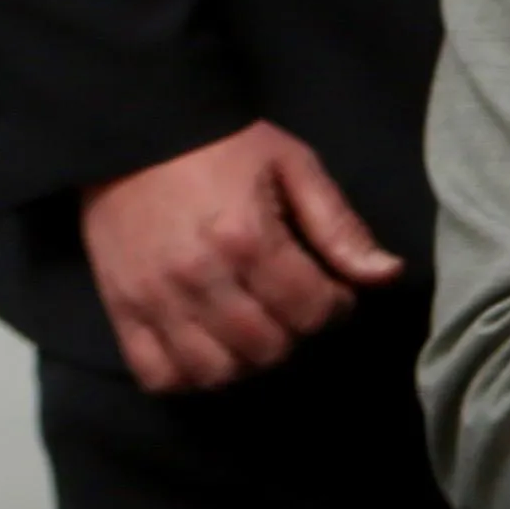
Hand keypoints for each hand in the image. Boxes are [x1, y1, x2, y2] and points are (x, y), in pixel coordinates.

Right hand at [76, 120, 400, 394]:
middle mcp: (200, 278)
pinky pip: (158, 375)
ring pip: (215, 372)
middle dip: (294, 333)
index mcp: (249, 239)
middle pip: (267, 347)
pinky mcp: (121, 310)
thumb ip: (340, 228)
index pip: (311, 311)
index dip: (335, 307)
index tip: (332, 291)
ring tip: (254, 329)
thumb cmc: (226, 147)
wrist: (140, 133)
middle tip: (293, 307)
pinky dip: (188, 375)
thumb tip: (388, 275)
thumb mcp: (295, 168)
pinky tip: (209, 349)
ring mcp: (155, 300)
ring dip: (246, 360)